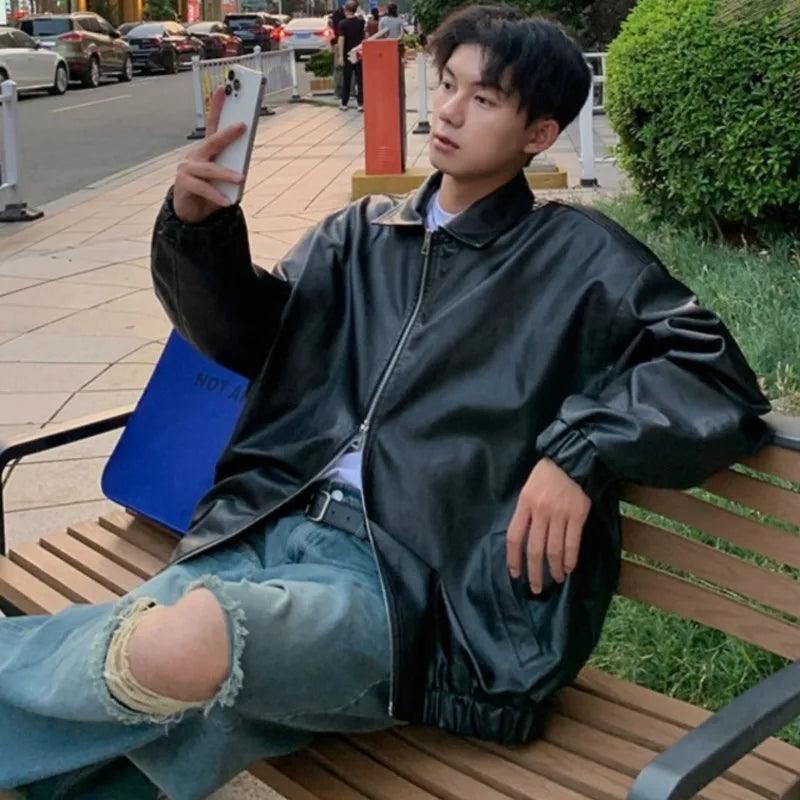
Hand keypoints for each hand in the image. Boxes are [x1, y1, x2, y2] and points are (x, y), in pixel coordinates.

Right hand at [172, 86, 245, 224]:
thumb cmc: (210, 191)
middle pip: (212, 141)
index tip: (224, 88)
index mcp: (208, 151)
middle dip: (228, 133)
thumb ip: (232, 170)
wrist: (192, 213)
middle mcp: (196, 155)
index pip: (213, 125)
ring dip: (225, 174)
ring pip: (209, 168)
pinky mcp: (184, 183)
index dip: (217, 106)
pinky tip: (227, 201)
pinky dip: (216, 196)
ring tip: (240, 179)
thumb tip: (244, 167)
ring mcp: (187, 168)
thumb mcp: (224, 179)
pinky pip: (203, 189)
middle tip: (242, 125)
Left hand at [506, 458, 591, 593]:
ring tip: (556, 580)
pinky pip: (572, 543)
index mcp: (524, 504)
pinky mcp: (577, 516)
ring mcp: (559, 514)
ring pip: (554, 550)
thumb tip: (523, 539)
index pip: (515, 537)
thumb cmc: (547, 475)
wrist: (572, 460)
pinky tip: (568, 568)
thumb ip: (525, 512)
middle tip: (536, 588)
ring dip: (554, 569)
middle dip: (535, 572)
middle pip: (534, 549)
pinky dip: (570, 559)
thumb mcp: (528, 489)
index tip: (515, 574)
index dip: (513, 559)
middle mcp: (540, 512)